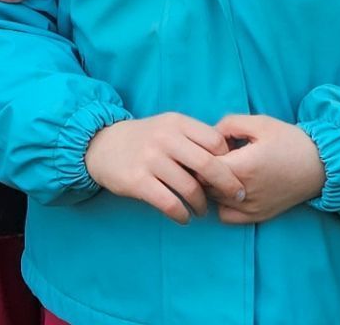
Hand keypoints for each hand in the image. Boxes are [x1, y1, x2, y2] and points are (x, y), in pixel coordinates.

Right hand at [84, 113, 244, 223]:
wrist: (101, 145)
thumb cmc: (144, 139)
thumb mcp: (168, 126)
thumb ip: (194, 138)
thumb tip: (229, 159)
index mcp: (176, 122)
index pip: (215, 141)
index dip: (229, 159)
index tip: (234, 173)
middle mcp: (165, 138)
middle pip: (208, 165)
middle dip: (228, 184)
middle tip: (238, 196)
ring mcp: (150, 159)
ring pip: (190, 188)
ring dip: (202, 204)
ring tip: (203, 210)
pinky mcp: (138, 180)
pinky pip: (169, 203)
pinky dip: (182, 214)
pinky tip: (184, 217)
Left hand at [210, 113, 325, 223]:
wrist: (320, 165)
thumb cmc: (290, 141)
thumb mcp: (260, 123)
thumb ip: (229, 124)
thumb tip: (209, 134)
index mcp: (243, 166)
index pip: (203, 166)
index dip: (201, 154)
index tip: (207, 146)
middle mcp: (244, 192)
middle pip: (205, 185)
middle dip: (204, 170)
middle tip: (214, 157)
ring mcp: (251, 208)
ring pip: (214, 200)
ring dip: (212, 186)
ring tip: (224, 171)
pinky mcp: (258, 216)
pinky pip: (226, 216)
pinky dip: (222, 204)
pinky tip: (230, 189)